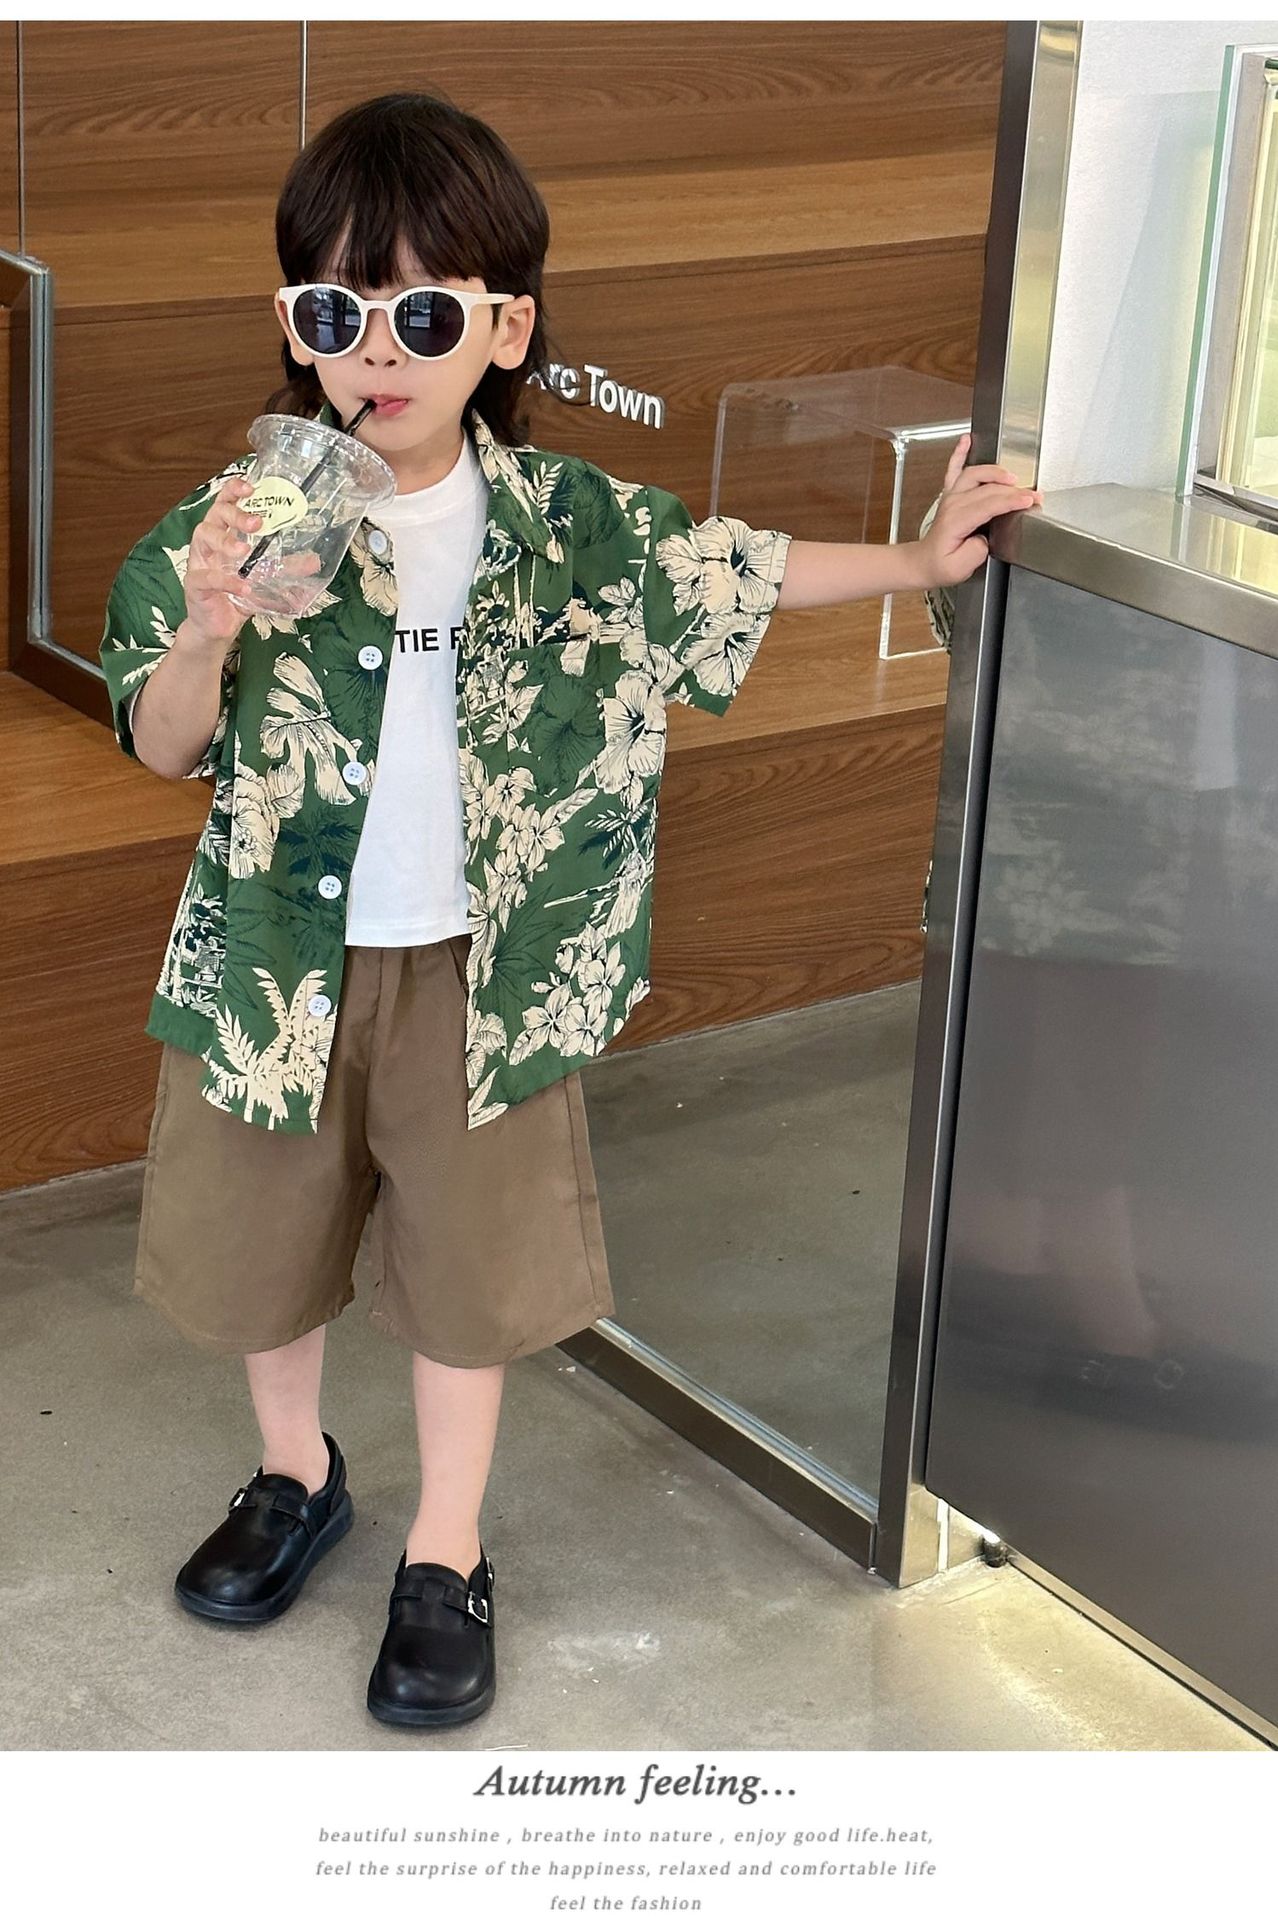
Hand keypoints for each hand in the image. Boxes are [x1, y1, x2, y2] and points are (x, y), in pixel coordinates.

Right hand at [181, 473, 321, 647]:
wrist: (219, 628)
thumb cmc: (237, 596)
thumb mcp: (266, 580)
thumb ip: (287, 568)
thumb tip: (314, 560)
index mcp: (224, 535)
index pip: (224, 503)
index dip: (233, 491)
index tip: (250, 487)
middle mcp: (209, 544)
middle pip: (214, 514)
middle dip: (234, 513)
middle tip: (256, 522)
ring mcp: (199, 563)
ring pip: (202, 537)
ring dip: (225, 541)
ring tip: (244, 551)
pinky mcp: (195, 586)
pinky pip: (206, 577)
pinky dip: (226, 580)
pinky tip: (243, 586)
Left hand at [914, 433, 1041, 589]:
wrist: (922, 563)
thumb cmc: (940, 565)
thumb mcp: (958, 568)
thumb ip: (975, 551)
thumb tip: (986, 537)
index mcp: (955, 521)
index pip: (989, 504)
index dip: (1011, 501)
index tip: (1029, 501)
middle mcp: (953, 504)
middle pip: (988, 489)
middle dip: (1014, 491)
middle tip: (1034, 495)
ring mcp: (951, 496)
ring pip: (976, 474)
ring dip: (997, 472)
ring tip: (1013, 477)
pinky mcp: (950, 494)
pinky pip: (954, 469)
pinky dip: (960, 452)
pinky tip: (966, 440)